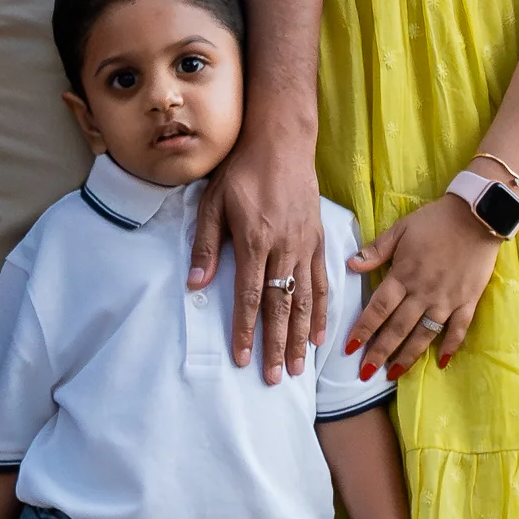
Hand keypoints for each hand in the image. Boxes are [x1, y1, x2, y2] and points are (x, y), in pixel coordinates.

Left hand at [187, 122, 327, 383]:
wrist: (282, 140)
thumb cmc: (242, 169)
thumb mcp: (214, 202)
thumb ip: (207, 245)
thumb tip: (196, 284)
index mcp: (255, 240)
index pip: (250, 296)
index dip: (246, 330)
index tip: (243, 359)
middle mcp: (284, 247)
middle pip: (280, 306)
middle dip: (276, 345)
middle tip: (273, 378)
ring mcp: (305, 244)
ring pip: (305, 300)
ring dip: (300, 336)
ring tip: (297, 367)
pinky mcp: (318, 239)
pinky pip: (322, 282)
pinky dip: (322, 311)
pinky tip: (319, 335)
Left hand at [349, 194, 503, 379]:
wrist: (477, 216)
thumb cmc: (435, 221)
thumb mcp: (401, 229)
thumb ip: (376, 250)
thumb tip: (350, 265)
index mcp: (404, 275)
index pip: (378, 308)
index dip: (363, 329)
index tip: (349, 348)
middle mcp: (423, 292)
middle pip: (398, 328)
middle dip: (380, 352)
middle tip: (365, 373)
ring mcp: (447, 299)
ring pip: (424, 334)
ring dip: (408, 356)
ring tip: (393, 374)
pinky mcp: (468, 301)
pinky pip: (459, 329)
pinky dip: (451, 347)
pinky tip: (441, 363)